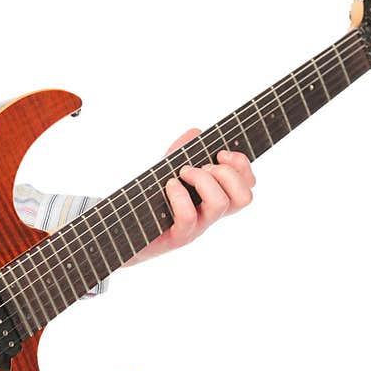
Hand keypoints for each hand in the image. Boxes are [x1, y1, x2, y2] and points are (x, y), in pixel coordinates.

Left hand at [125, 129, 255, 264]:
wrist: (122, 231)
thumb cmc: (148, 199)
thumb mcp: (167, 169)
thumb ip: (184, 150)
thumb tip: (197, 132)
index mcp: (214, 197)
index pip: (248, 186)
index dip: (242, 166)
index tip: (220, 153)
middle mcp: (210, 213)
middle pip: (244, 198)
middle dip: (227, 173)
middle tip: (203, 167)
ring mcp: (197, 227)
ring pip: (220, 204)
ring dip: (203, 179)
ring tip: (183, 173)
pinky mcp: (177, 237)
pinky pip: (188, 217)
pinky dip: (180, 195)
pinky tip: (169, 185)